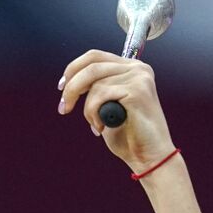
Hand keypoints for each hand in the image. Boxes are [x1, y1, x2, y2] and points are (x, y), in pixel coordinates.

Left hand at [58, 50, 174, 171]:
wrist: (150, 156)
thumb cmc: (129, 136)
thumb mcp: (107, 106)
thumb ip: (97, 88)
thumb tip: (71, 80)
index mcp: (131, 68)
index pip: (95, 56)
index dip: (73, 69)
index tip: (62, 87)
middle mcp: (137, 68)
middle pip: (91, 65)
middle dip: (72, 88)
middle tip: (63, 108)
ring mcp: (139, 77)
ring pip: (94, 84)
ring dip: (88, 110)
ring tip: (96, 125)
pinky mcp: (137, 90)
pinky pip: (100, 95)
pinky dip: (94, 114)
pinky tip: (102, 127)